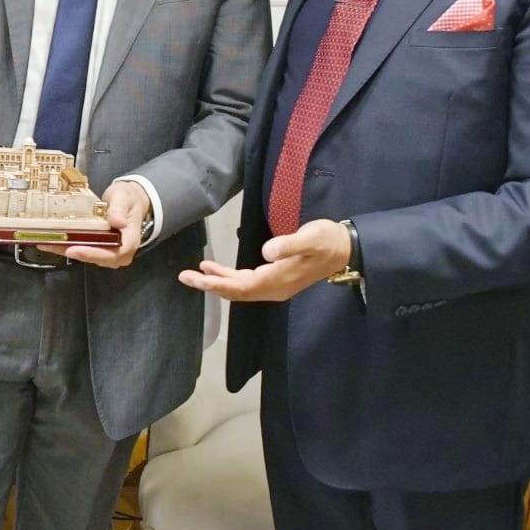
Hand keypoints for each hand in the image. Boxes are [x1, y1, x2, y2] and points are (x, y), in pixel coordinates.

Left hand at [36, 178, 148, 269]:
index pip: (113, 253)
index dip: (93, 254)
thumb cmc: (128, 198)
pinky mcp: (99, 250)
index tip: (74, 249)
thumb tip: (117, 221)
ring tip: (48, 242)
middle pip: (97, 258)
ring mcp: (109, 253)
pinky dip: (67, 247)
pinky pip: (83, 251)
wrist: (130, 201)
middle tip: (54, 245)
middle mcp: (120, 252)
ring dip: (67, 250)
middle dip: (74, 253)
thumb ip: (119, 208)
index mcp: (130, 240)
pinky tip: (52, 241)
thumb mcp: (124, 197)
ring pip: (87, 256)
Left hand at [179, 219, 351, 301]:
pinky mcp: (277, 279)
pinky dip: (230, 278)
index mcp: (278, 280)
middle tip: (185, 277)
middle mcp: (274, 288)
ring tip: (196, 273)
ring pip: (240, 289)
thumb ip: (289, 244)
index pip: (241, 286)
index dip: (216, 283)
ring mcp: (276, 286)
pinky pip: (247, 283)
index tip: (195, 277)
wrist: (345, 248)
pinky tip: (218, 270)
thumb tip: (266, 252)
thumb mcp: (311, 238)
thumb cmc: (328, 240)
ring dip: (217, 282)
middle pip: (236, 292)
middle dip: (210, 285)